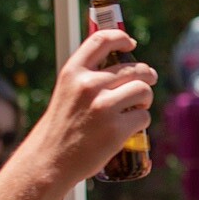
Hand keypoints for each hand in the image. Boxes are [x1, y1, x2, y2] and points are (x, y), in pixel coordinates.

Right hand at [18, 29, 157, 186]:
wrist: (50, 161)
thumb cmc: (61, 128)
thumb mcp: (66, 93)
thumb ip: (88, 78)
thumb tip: (122, 66)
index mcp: (73, 72)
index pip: (101, 40)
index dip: (121, 37)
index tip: (131, 43)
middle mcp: (88, 85)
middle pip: (135, 68)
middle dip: (147, 74)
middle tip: (148, 81)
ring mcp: (104, 107)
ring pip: (144, 90)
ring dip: (146, 99)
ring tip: (138, 107)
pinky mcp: (117, 128)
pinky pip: (144, 116)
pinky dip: (141, 122)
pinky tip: (130, 127)